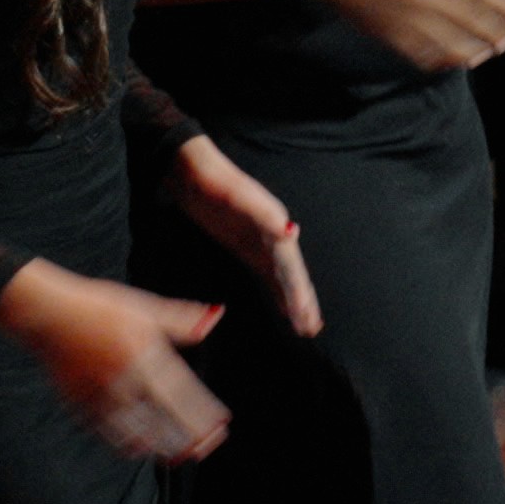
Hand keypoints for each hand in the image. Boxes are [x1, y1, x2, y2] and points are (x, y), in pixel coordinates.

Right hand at [0, 261, 229, 459]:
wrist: (47, 314)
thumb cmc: (98, 307)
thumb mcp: (144, 306)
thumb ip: (181, 318)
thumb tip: (216, 315)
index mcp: (145, 352)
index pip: (182, 392)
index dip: (204, 413)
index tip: (221, 425)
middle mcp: (127, 377)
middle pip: (165, 418)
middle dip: (189, 436)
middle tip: (206, 447)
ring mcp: (103, 395)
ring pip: (139, 431)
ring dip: (163, 445)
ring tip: (181, 453)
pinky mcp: (83, 405)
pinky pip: (111, 433)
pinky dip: (130, 443)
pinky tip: (142, 446)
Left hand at [175, 136, 320, 336]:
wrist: (193, 174)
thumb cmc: (217, 184)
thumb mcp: (240, 198)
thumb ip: (265, 215)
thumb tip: (290, 233)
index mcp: (275, 225)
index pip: (291, 267)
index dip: (300, 293)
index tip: (307, 318)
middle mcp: (273, 236)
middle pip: (291, 275)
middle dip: (302, 302)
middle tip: (312, 330)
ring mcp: (259, 242)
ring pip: (281, 277)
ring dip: (292, 300)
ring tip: (305, 325)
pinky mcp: (245, 246)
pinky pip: (266, 274)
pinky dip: (276, 291)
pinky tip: (280, 305)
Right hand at [306, 0, 504, 70]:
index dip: (504, 2)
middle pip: (469, 19)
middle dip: (496, 30)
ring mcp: (405, 19)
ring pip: (450, 42)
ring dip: (476, 49)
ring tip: (493, 51)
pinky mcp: (390, 35)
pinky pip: (423, 53)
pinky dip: (445, 59)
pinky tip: (459, 60)